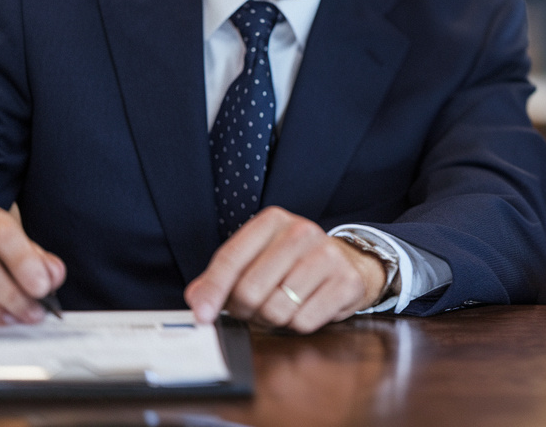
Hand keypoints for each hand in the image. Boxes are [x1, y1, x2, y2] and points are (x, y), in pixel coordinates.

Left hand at [184, 207, 386, 333]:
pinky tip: (306, 307)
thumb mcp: (257, 258)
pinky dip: (299, 324)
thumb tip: (197, 301)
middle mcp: (301, 231)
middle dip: (247, 310)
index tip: (202, 315)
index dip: (213, 291)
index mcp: (272, 221)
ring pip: (277, 310)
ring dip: (273, 319)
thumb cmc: (293, 263)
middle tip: (255, 308)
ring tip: (283, 305)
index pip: (231, 259)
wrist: (348, 262)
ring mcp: (327, 255)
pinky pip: (304, 321)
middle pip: (251, 290)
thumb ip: (222, 277)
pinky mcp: (346, 281)